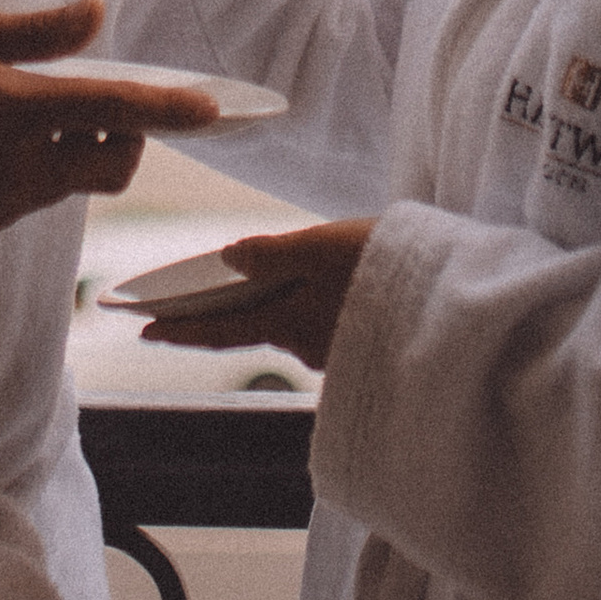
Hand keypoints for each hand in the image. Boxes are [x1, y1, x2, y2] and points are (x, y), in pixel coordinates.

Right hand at [0, 0, 219, 237]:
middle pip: (112, 167)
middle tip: (104, 110)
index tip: (212, 109)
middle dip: (126, 141)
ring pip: (71, 186)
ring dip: (74, 156)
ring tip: (28, 119)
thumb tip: (95, 13)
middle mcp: (15, 164)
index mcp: (16, 107)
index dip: (169, 109)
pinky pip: (31, 202)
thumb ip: (39, 31)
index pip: (114, 108)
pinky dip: (33, 177)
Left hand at [144, 219, 372, 368]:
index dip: (179, 329)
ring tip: (265, 282)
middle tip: (183, 310)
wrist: (457, 304)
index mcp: (288, 322)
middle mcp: (307, 347)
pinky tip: (331, 290)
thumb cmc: (393, 267)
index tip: (142, 332)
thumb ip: (276, 253)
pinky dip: (314, 310)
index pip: (220, 328)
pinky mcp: (366, 350)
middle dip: (223, 317)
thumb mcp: (327, 246)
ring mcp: (338, 354)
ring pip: (294, 327)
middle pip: (255, 328)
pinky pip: (327, 329)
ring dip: (278, 308)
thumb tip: (227, 257)